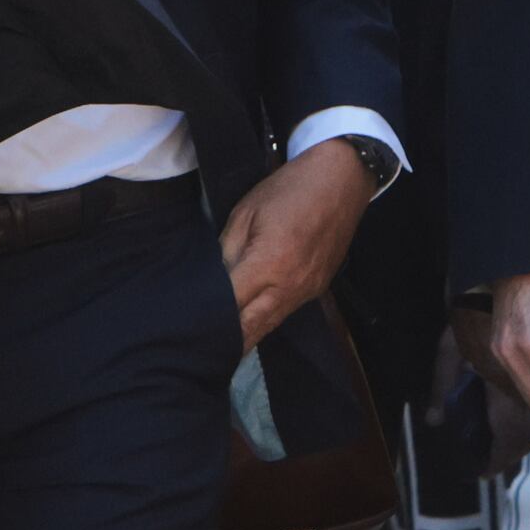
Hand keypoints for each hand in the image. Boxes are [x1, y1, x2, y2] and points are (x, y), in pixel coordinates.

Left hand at [216, 144, 368, 347]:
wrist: (341, 181)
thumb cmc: (289, 190)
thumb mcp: (245, 213)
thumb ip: (227, 250)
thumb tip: (214, 281)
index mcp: (268, 264)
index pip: (231, 306)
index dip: (208, 318)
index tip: (188, 327)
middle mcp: (289, 286)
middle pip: (250, 328)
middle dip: (224, 341)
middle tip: (199, 348)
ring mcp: (307, 291)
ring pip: (269, 326)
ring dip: (244, 336)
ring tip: (218, 346)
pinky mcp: (317, 289)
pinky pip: (285, 313)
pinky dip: (265, 321)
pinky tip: (248, 324)